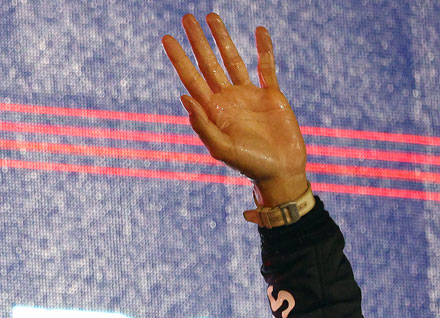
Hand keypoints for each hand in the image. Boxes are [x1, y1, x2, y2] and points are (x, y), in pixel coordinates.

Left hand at [162, 13, 309, 204]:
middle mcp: (227, 99)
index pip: (191, 78)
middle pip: (208, 63)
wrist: (280, 171)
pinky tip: (259, 31)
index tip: (167, 39)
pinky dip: (264, 49)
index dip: (179, 58)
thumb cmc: (249, 165)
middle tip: (186, 18)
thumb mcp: (221, 148)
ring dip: (222, 38)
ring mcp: (248, 95)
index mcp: (212, 110)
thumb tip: (184, 97)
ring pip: (232, 59)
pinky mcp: (271, 95)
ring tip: (211, 17)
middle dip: (197, 41)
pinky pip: (267, 66)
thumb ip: (203, 124)